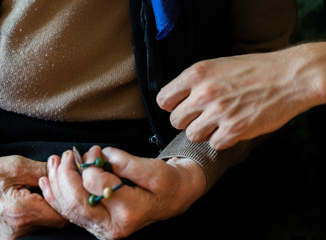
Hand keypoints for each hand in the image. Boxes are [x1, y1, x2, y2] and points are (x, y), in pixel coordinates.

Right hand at [0, 156, 66, 239]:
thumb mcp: (16, 166)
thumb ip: (45, 171)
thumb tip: (66, 170)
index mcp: (21, 212)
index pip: (62, 214)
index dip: (67, 196)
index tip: (66, 183)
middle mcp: (18, 230)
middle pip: (56, 220)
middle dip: (59, 201)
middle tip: (53, 183)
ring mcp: (13, 236)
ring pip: (46, 224)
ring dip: (47, 207)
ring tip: (37, 189)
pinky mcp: (9, 237)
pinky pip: (33, 226)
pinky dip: (36, 213)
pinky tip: (29, 198)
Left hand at [39, 146, 205, 238]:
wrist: (171, 197)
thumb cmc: (165, 182)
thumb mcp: (153, 169)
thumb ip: (125, 163)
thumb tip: (100, 156)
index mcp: (129, 213)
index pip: (96, 187)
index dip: (90, 165)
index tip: (94, 151)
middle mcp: (112, 226)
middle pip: (76, 202)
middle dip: (65, 175)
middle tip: (67, 155)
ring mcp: (102, 227)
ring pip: (69, 208)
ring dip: (57, 183)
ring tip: (55, 162)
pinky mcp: (96, 223)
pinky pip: (69, 212)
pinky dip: (55, 196)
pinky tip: (48, 181)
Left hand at [157, 43, 325, 148]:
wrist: (290, 76)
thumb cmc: (254, 69)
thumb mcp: (217, 65)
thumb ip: (193, 82)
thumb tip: (174, 100)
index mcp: (196, 74)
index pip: (163, 100)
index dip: (171, 106)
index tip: (181, 107)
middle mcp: (204, 93)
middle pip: (175, 121)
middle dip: (188, 121)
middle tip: (203, 116)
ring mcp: (219, 112)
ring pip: (192, 135)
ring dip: (204, 132)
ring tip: (219, 122)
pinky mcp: (235, 129)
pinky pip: (214, 144)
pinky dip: (222, 140)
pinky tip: (233, 127)